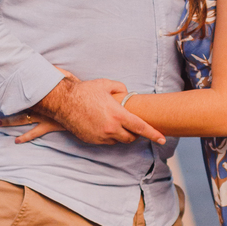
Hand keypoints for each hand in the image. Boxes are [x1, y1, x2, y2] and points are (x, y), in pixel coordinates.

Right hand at [0, 76, 163, 145]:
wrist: (63, 102)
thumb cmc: (85, 92)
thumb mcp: (106, 84)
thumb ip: (120, 88)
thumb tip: (127, 93)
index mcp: (118, 115)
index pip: (141, 128)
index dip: (154, 134)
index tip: (163, 138)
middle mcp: (111, 128)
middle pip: (131, 138)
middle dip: (135, 134)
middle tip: (133, 126)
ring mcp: (100, 136)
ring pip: (118, 140)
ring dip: (121, 134)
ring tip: (115, 123)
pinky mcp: (91, 140)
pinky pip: (105, 141)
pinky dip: (108, 136)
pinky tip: (102, 125)